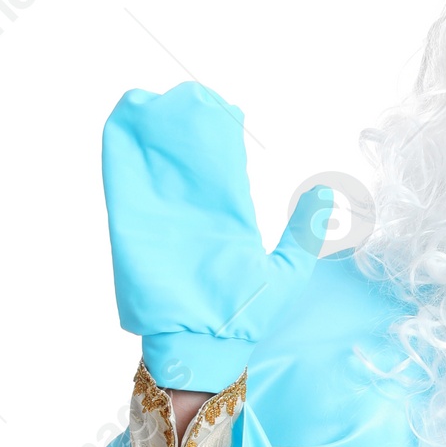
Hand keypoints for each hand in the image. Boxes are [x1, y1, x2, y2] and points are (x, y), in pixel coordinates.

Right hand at [102, 82, 332, 390]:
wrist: (203, 350)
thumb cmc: (245, 321)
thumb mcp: (285, 274)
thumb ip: (302, 234)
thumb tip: (325, 192)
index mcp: (226, 221)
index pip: (222, 171)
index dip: (220, 140)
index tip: (225, 110)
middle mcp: (191, 216)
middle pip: (185, 161)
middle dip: (184, 128)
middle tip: (189, 96)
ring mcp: (161, 221)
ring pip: (153, 166)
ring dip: (151, 133)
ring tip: (156, 100)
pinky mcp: (133, 231)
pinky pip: (124, 185)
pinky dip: (120, 152)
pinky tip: (124, 120)